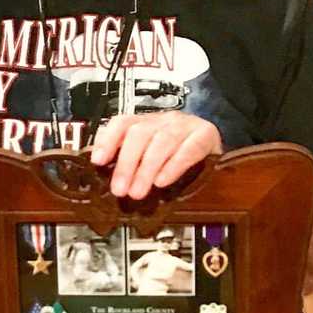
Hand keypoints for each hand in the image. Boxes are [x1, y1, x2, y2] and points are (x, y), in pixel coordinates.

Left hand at [90, 111, 222, 199]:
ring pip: (162, 141)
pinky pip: (189, 148)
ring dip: (147, 169)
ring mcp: (185, 126)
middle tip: (120, 189)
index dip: (108, 140)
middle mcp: (164, 120)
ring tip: (138, 191)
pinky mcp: (205, 135)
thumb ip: (129, 158)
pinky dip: (174, 165)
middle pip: (140, 134)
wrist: (214, 140)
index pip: (122, 123)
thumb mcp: (152, 152)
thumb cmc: (180, 150)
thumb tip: (104, 173)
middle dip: (127, 163)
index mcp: (148, 122)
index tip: (98, 161)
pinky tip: (163, 180)